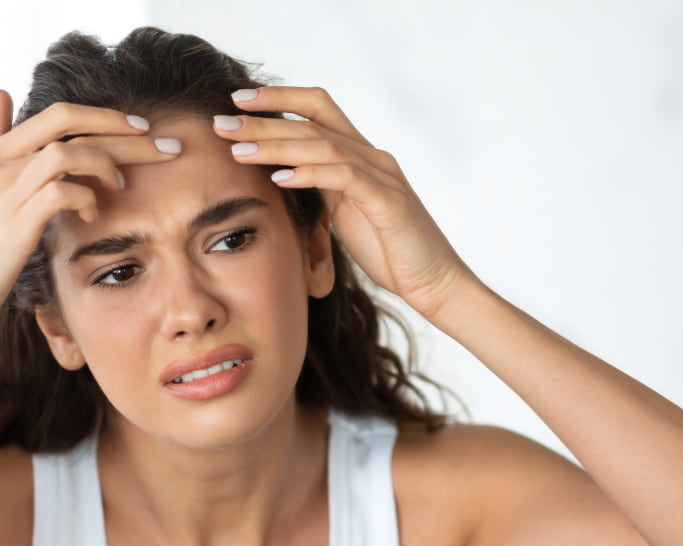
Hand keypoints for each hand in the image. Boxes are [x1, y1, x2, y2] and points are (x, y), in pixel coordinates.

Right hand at [0, 93, 179, 304]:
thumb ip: (2, 138)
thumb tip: (3, 94)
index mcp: (4, 149)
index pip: (60, 115)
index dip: (105, 116)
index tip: (144, 127)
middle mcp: (3, 161)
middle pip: (71, 128)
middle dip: (126, 136)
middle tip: (168, 149)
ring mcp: (7, 189)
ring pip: (64, 154)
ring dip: (103, 165)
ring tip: (120, 186)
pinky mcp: (15, 221)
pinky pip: (59, 194)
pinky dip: (85, 200)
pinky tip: (93, 216)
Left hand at [214, 86, 471, 318]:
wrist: (435, 282)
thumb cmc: (393, 255)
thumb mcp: (349, 216)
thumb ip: (325, 191)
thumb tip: (287, 177)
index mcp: (362, 159)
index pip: (318, 111)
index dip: (279, 100)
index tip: (238, 102)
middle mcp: (373, 158)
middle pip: (313, 123)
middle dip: (264, 120)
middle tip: (222, 122)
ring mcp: (382, 176)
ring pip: (323, 145)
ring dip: (277, 145)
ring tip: (238, 149)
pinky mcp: (388, 201)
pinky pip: (343, 177)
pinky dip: (308, 173)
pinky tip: (278, 177)